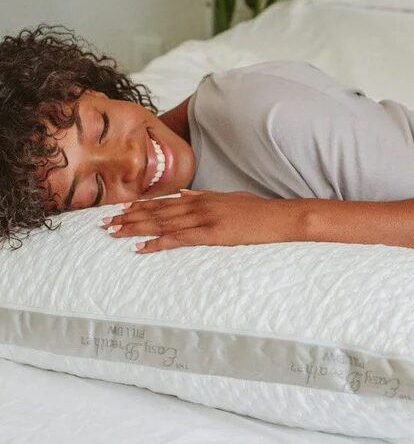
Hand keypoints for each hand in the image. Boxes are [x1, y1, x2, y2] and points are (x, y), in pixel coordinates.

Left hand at [100, 189, 305, 253]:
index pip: (163, 202)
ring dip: (135, 229)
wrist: (277, 218)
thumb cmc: (256, 211)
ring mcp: (203, 219)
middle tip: (105, 223)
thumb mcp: (228, 198)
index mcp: (201, 198)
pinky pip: (178, 239)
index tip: (120, 210)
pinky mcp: (211, 234)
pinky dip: (157, 243)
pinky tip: (141, 248)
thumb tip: (184, 195)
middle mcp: (198, 205)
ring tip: (114, 233)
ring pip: (161, 223)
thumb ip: (204, 196)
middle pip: (156, 212)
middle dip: (129, 217)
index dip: (140, 206)